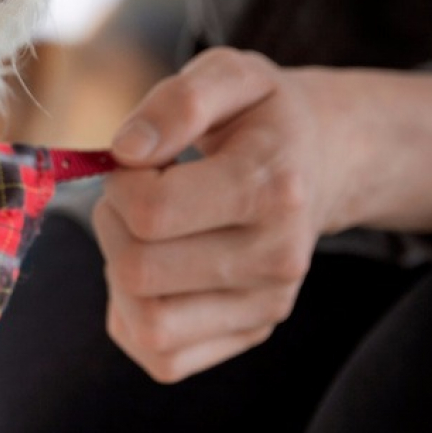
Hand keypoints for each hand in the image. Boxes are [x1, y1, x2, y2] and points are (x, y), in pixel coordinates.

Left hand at [93, 48, 431, 381]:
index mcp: (270, 187)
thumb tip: (126, 150)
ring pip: (146, 324)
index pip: (152, 211)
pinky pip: (162, 358)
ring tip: (145, 235)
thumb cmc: (259, 116)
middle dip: (113, 225)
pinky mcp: (250, 333)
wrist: (319, 158)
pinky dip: (134, 318)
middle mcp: (277, 257)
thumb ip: (177, 101)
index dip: (120, 182)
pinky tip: (153, 273)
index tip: (139, 160)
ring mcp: (266, 304)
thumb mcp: (227, 74)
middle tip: (135, 196)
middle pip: (139, 271)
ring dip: (119, 275)